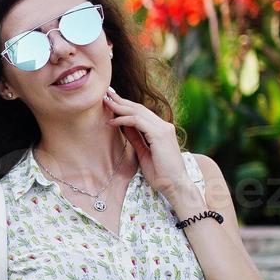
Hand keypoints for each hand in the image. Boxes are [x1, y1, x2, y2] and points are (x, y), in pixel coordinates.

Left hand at [102, 85, 193, 201]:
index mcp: (161, 129)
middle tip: (106, 94)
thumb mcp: (143, 152)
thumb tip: (123, 126)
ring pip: (138, 112)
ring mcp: (163, 129)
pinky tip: (112, 121)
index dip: (126, 106)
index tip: (111, 101)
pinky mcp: (160, 134)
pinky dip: (123, 120)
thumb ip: (135, 138)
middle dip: (121, 101)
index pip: (141, 113)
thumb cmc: (161, 173)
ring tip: (105, 103)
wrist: (174, 185)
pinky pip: (138, 121)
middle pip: (139, 108)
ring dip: (120, 107)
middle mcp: (164, 126)